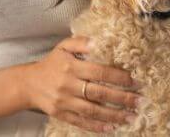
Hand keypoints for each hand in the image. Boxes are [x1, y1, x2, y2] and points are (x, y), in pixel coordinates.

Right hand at [20, 36, 143, 132]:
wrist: (28, 83)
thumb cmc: (51, 63)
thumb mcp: (63, 47)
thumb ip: (81, 42)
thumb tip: (100, 42)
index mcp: (71, 67)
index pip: (100, 72)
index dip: (120, 78)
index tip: (136, 81)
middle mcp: (68, 85)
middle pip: (100, 93)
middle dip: (123, 98)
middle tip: (140, 101)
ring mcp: (64, 102)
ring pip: (93, 110)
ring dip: (114, 115)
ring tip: (132, 117)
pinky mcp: (61, 115)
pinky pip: (81, 122)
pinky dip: (97, 127)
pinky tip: (111, 129)